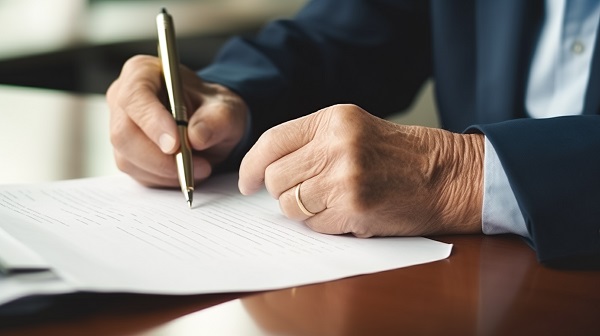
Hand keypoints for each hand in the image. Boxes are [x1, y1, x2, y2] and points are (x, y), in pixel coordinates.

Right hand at [107, 55, 247, 186]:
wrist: (209, 124)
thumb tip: (197, 137)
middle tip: (198, 165)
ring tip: (200, 167)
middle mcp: (122, 100)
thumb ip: (217, 119)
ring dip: (167, 171)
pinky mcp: (126, 155)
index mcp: (142, 73)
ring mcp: (120, 129)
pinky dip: (165, 179)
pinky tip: (186, 171)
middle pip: (124, 134)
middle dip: (160, 157)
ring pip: (129, 159)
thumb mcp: (226, 109)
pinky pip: (138, 174)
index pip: (135, 96)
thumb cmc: (212, 108)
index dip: (152, 122)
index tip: (175, 144)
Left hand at [238, 104, 482, 236]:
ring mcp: (344, 176)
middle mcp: (336, 144)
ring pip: (290, 205)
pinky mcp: (354, 207)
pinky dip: (325, 224)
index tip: (247, 182)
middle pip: (277, 178)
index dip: (252, 166)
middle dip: (283, 192)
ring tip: (333, 202)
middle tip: (305, 193)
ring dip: (304, 210)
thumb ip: (311, 143)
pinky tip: (348, 213)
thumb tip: (266, 172)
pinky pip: (314, 225)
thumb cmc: (398, 156)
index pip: (272, 142)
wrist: (445, 175)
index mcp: (333, 119)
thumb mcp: (353, 130)